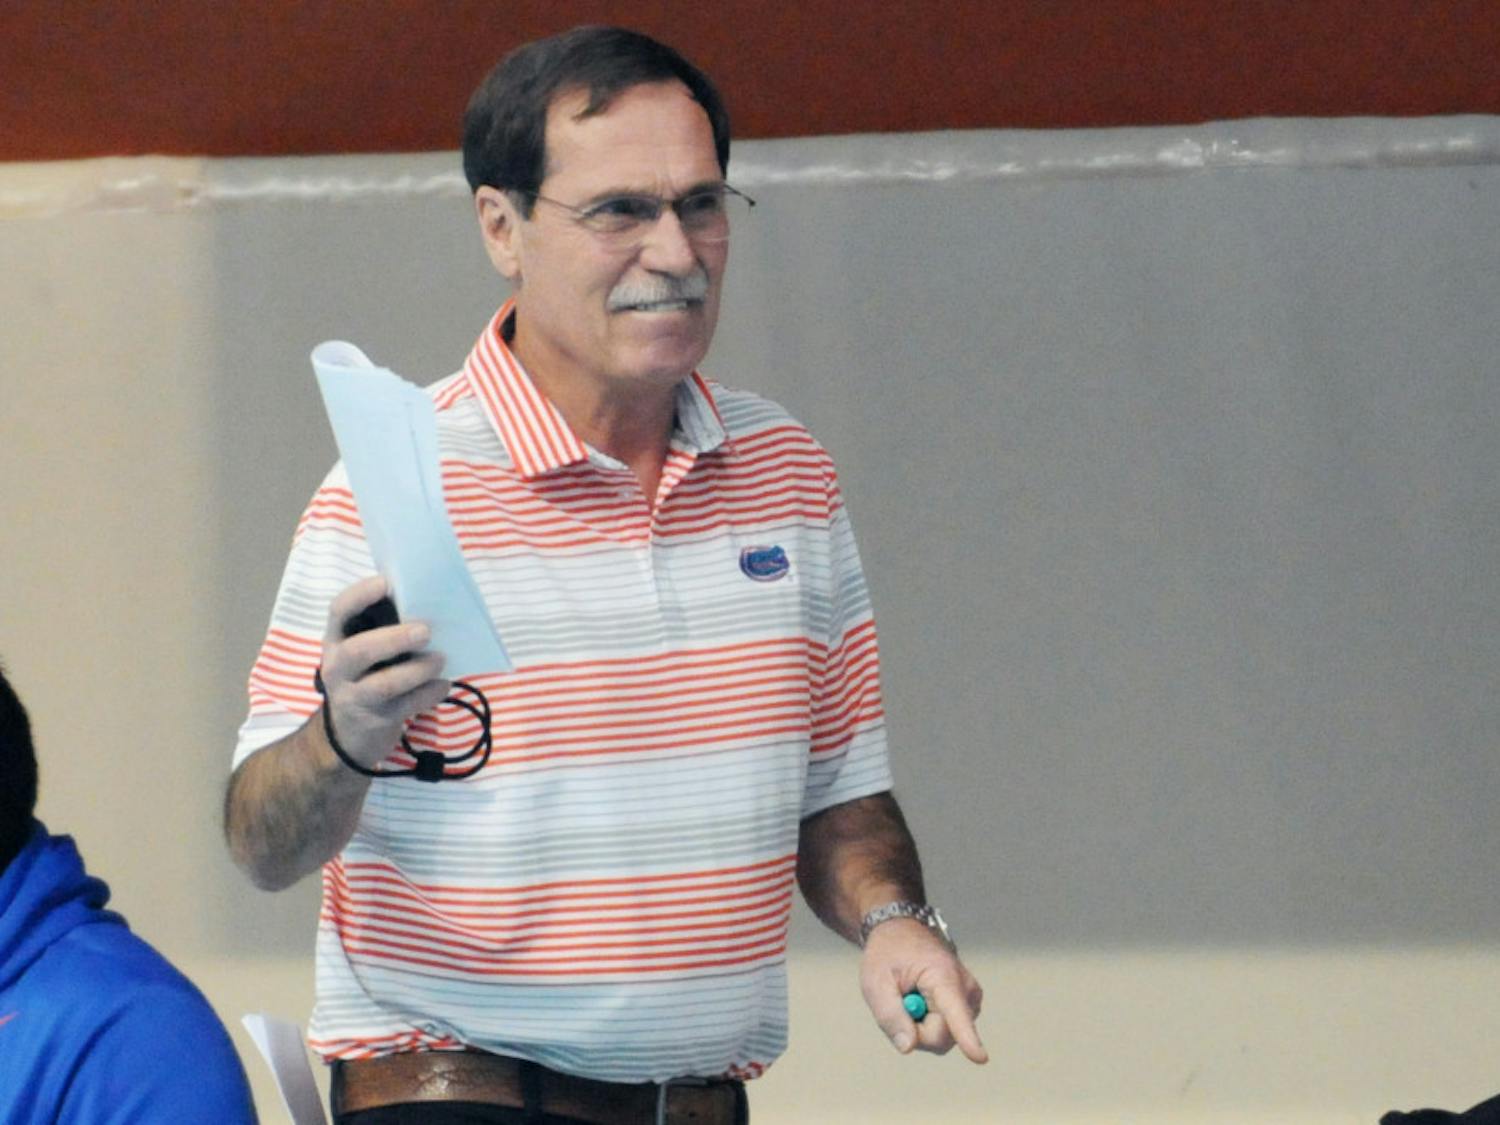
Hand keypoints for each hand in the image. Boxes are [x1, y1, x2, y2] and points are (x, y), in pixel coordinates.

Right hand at [317, 576, 449, 769]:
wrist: (350, 734)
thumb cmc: (367, 675)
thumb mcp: (366, 650)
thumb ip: (386, 625)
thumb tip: (431, 599)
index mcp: (336, 639)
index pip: (338, 611)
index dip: (360, 595)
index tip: (386, 583)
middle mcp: (338, 667)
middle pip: (358, 650)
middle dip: (394, 639)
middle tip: (425, 631)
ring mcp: (354, 697)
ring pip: (384, 684)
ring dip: (417, 670)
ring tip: (441, 659)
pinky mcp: (376, 721)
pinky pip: (406, 706)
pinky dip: (429, 693)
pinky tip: (443, 684)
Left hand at [859, 917, 986, 1063]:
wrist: (902, 933)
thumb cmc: (888, 955)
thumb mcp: (875, 982)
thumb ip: (890, 1015)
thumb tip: (908, 1047)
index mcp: (943, 975)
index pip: (956, 1013)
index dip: (967, 1038)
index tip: (981, 1058)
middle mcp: (966, 988)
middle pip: (941, 1037)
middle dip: (915, 1031)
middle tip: (899, 1000)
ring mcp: (971, 999)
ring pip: (943, 1038)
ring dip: (920, 1026)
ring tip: (909, 997)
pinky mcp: (968, 1007)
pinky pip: (945, 1032)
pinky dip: (927, 1023)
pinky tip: (920, 1000)